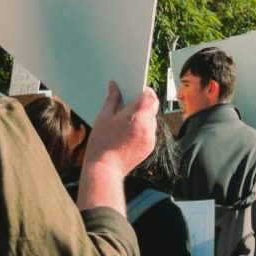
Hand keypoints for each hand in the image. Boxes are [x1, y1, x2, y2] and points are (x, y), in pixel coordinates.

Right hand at [77, 82, 157, 213]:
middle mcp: (147, 126)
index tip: (137, 88)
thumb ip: (112, 100)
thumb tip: (114, 86)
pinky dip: (143, 128)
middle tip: (132, 101)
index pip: (150, 95)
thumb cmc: (101, 143)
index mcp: (135, 116)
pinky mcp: (150, 147)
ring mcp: (151, 137)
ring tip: (128, 117)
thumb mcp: (103, 118)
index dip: (145, 90)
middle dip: (145, 101)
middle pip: (154, 106)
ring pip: (152, 119)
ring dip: (144, 115)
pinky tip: (129, 131)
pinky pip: (150, 131)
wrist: (105, 169)